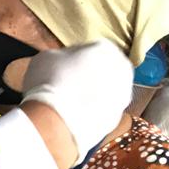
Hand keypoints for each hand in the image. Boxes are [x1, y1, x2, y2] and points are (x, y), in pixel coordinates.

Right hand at [20, 41, 132, 164]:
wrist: (57, 120)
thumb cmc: (50, 81)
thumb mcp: (46, 56)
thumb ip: (61, 56)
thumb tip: (63, 63)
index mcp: (104, 48)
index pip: (88, 49)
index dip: (71, 58)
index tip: (59, 67)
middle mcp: (121, 70)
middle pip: (101, 70)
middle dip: (85, 76)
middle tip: (63, 84)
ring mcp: (122, 96)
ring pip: (103, 92)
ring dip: (88, 95)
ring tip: (65, 102)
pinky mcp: (115, 119)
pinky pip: (100, 112)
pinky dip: (89, 113)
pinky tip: (71, 116)